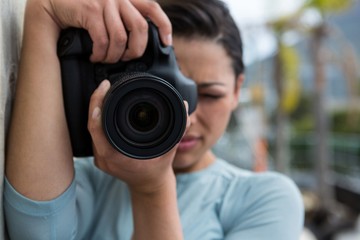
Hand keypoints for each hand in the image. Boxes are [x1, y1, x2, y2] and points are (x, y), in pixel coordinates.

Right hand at [32, 0, 171, 61]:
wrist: (55, 1)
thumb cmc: (84, 9)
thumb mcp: (109, 10)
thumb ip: (124, 19)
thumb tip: (138, 42)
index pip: (153, 9)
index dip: (163, 26)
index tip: (166, 43)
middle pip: (141, 27)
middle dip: (137, 50)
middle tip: (127, 58)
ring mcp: (105, 2)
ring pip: (121, 38)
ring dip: (114, 56)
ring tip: (106, 59)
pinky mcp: (90, 10)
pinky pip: (102, 40)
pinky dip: (100, 54)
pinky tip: (95, 56)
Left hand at [87, 80, 189, 192]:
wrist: (149, 185)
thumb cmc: (157, 170)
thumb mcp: (170, 149)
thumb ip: (178, 128)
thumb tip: (184, 107)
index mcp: (116, 157)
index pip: (97, 130)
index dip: (97, 109)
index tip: (103, 91)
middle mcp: (104, 158)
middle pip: (91, 126)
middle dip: (96, 102)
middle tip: (105, 85)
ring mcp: (100, 157)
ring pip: (91, 129)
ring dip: (96, 109)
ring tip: (104, 92)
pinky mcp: (101, 154)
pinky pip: (95, 133)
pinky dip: (98, 118)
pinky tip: (104, 106)